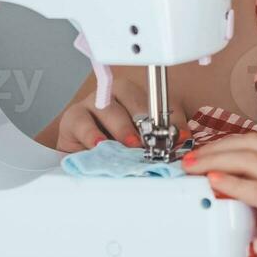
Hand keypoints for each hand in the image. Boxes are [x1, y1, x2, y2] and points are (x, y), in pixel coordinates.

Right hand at [39, 72, 190, 152]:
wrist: (82, 161)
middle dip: (145, 118)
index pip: (158, 101)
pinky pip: (82, 122)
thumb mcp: (142, 145)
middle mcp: (115, 95)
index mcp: (137, 97)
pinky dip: (91, 134)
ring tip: (131, 144)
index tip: (181, 135)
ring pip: (108, 107)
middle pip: (132, 96)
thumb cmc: (115, 149)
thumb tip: (183, 139)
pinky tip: (99, 145)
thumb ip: (162, 139)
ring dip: (122, 127)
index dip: (170, 117)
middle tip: (154, 138)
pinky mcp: (73, 118)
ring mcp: (93, 104)